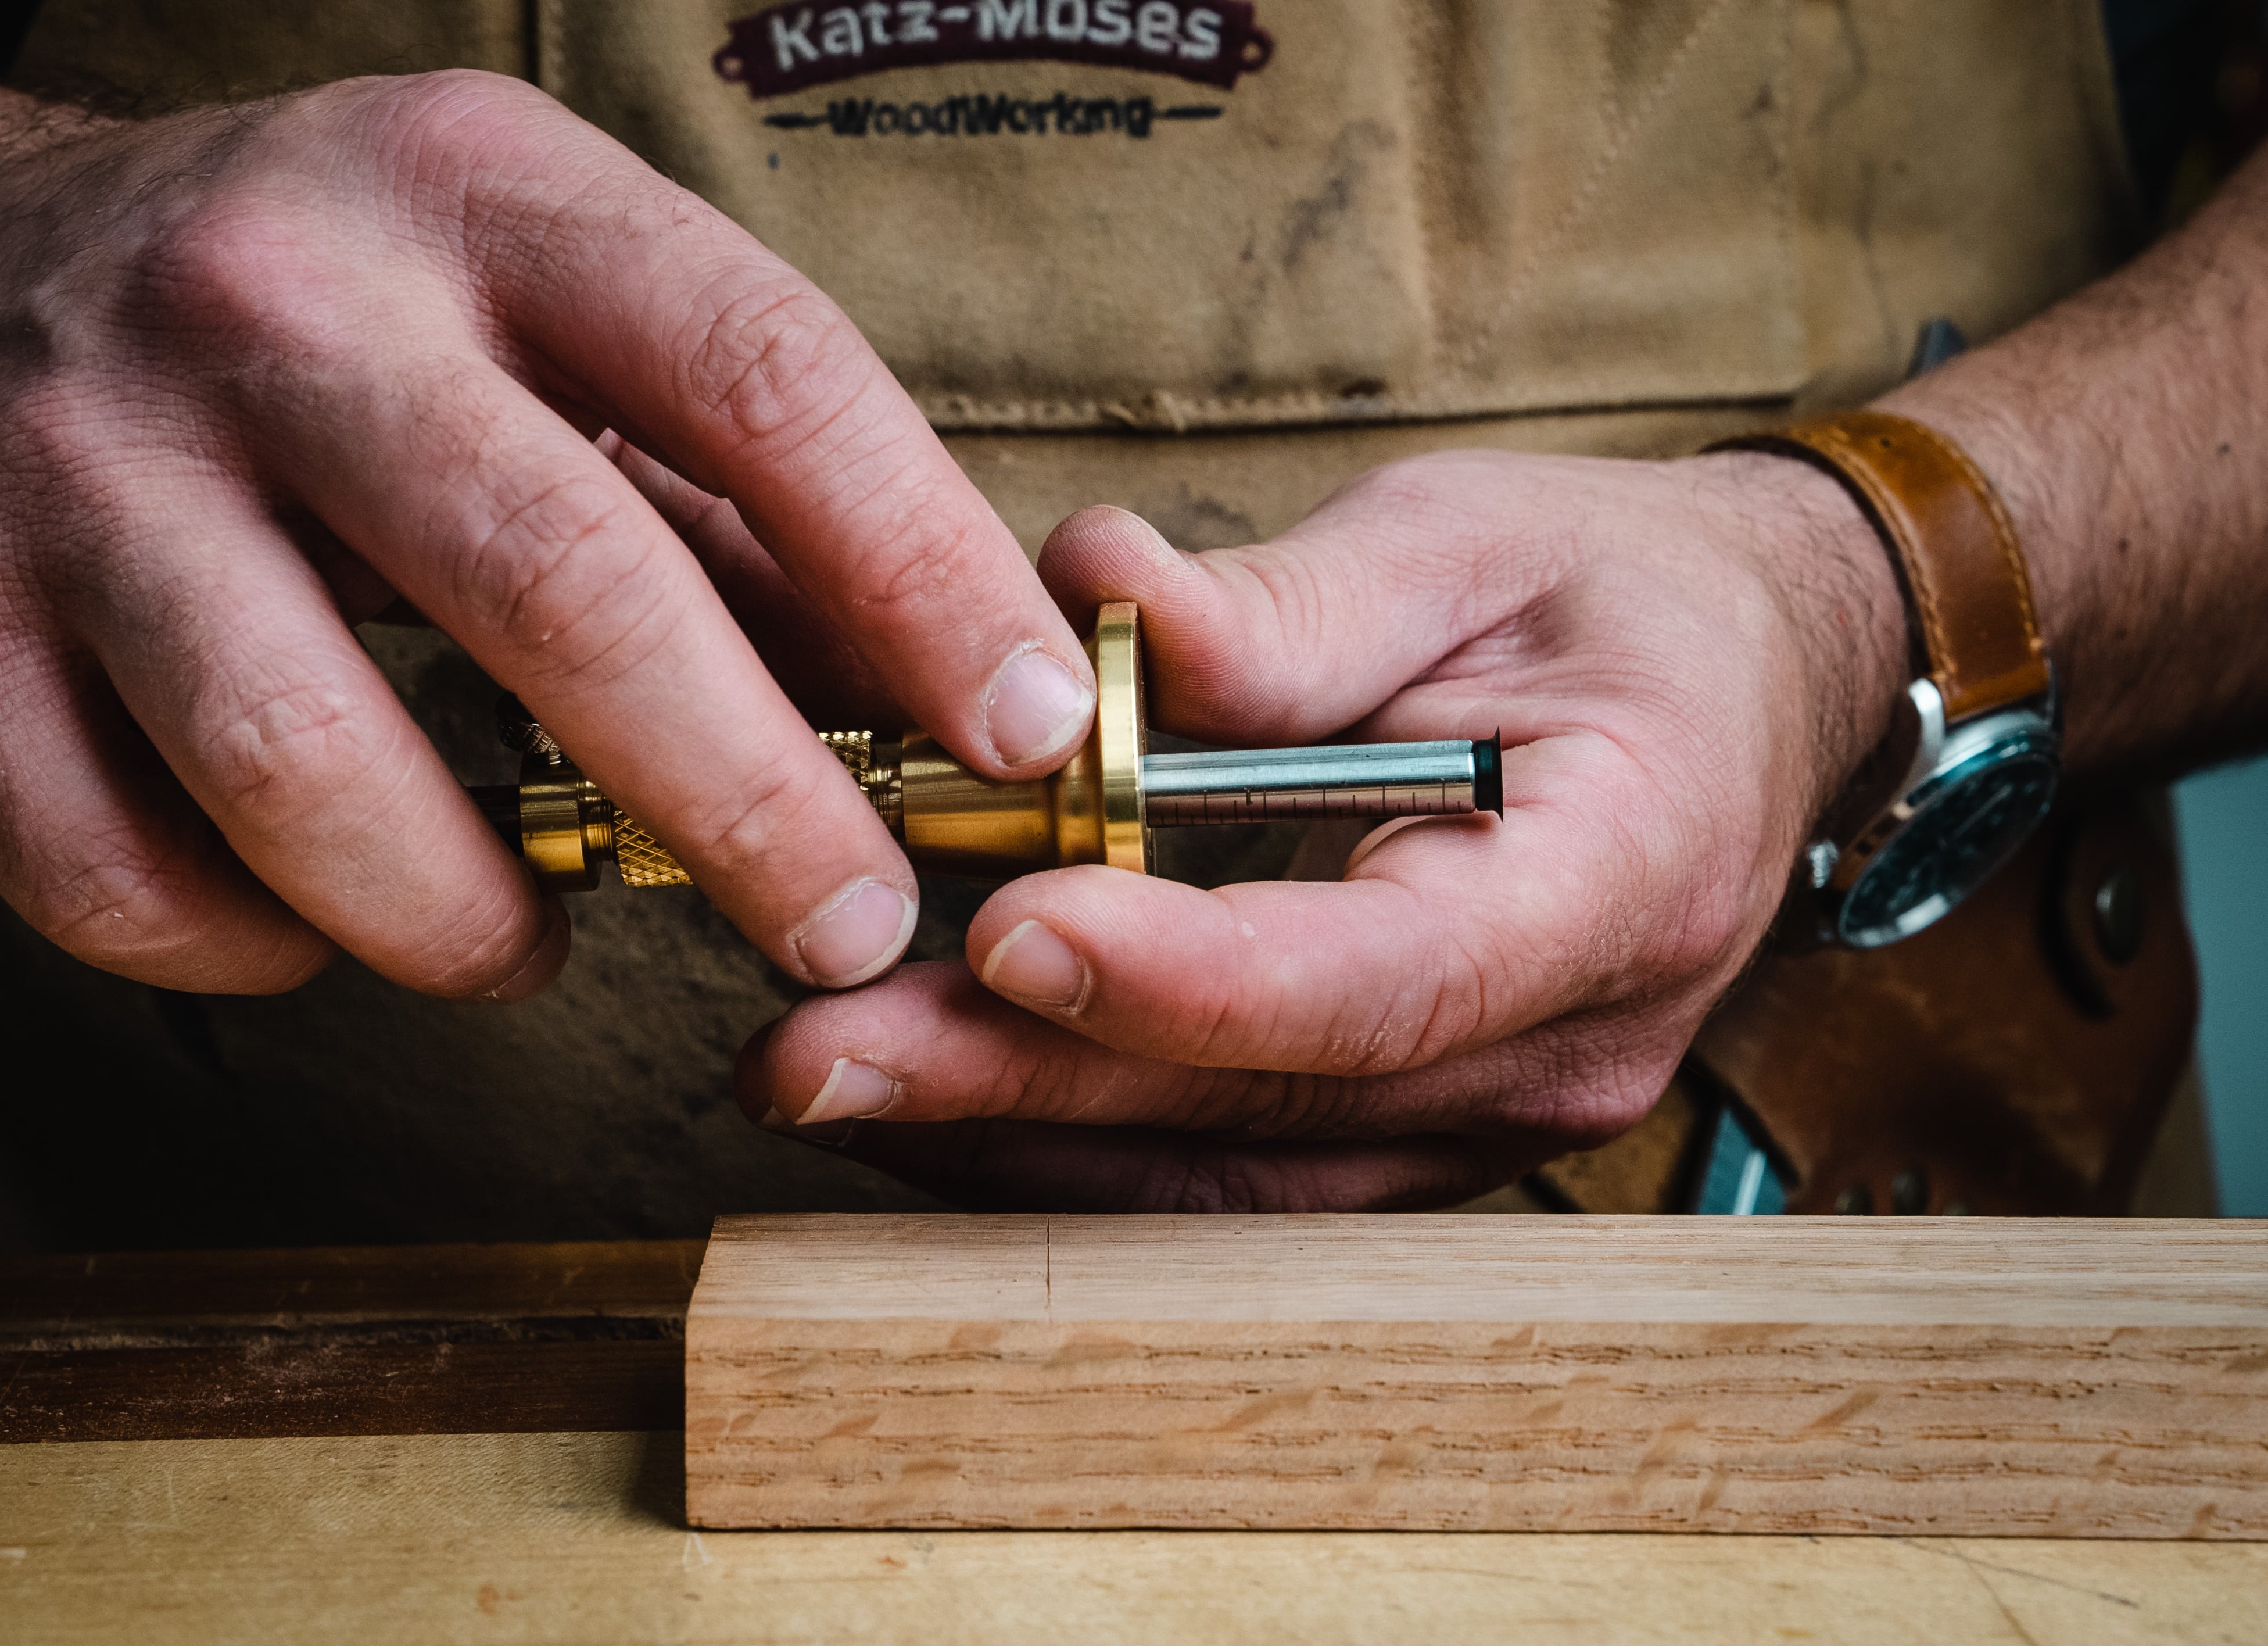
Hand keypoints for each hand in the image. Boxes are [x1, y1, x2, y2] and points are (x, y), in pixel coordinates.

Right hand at [0, 50, 1093, 996]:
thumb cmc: (329, 325)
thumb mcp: (550, 320)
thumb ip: (751, 508)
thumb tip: (963, 707)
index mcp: (477, 198)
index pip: (759, 377)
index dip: (920, 574)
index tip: (1028, 729)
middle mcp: (270, 308)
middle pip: (556, 589)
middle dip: (744, 803)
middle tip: (849, 920)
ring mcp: (75, 467)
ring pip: (314, 771)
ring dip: (473, 914)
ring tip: (537, 932)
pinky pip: (125, 875)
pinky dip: (260, 949)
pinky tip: (322, 917)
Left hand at [736, 448, 1909, 1209]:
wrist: (1738, 688)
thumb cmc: (1613, 597)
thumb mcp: (1468, 542)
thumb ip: (1282, 602)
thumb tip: (1080, 596)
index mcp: (1618, 877)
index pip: (1389, 978)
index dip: (1191, 977)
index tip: (1011, 929)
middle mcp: (1564, 1046)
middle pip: (1269, 1102)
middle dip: (1026, 1082)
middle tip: (811, 1056)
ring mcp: (1494, 1118)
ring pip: (1232, 1181)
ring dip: (1017, 1133)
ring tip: (825, 1073)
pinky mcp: (1420, 1132)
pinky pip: (1235, 1173)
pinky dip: (1078, 1139)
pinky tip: (938, 1089)